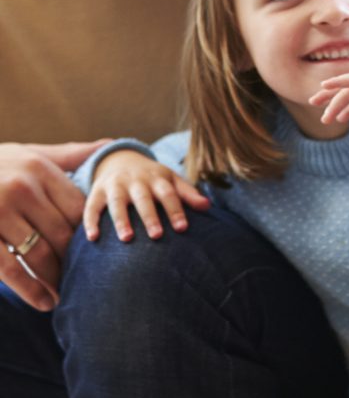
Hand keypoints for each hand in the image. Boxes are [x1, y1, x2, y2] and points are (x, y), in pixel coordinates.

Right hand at [0, 141, 104, 309]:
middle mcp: (21, 188)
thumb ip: (68, 155)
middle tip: (85, 280)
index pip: (77, 208)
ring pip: (39, 254)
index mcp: (39, 169)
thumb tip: (111, 143)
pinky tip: (45, 302)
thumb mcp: (28, 154)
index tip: (98, 252)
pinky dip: (31, 290)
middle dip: (74, 260)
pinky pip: (9, 269)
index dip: (89, 233)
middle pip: (62, 233)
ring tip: (66, 295)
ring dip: (56, 280)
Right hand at [84, 149, 210, 242]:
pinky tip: (92, 238)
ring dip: (121, 219)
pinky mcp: (97, 192)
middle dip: (150, 216)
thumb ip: (188, 193)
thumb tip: (208, 206)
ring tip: (126, 238)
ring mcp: (115, 185)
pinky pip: (92, 207)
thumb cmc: (152, 177)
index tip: (183, 228)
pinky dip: (91, 221)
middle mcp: (136, 181)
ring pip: (117, 202)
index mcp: (157, 178)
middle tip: (157, 236)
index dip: (176, 210)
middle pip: (143, 198)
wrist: (120, 159)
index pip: (169, 194)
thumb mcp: (171, 180)